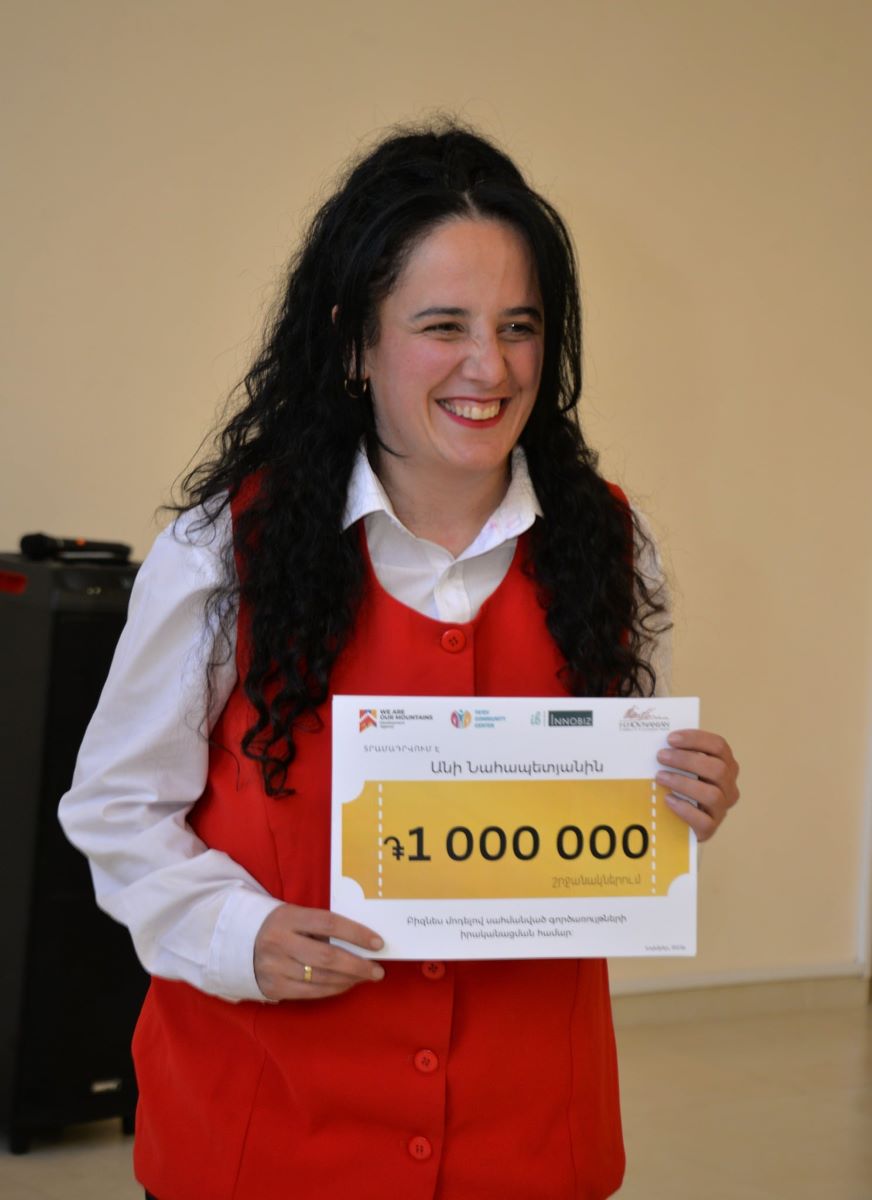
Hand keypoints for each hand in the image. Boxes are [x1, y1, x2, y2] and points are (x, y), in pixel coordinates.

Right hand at [253, 903, 384, 1000]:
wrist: (240, 943)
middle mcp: (280, 943)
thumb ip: (321, 927)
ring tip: (365, 977)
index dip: (356, 933)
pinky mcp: (274, 988)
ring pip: (321, 978)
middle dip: (357, 965)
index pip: (329, 924)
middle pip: (327, 957)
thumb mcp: (296, 916)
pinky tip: (346, 984)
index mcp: (288, 918)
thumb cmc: (281, 926)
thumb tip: (360, 942)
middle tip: (377, 970)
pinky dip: (333, 989)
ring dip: (348, 980)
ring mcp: (275, 968)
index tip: (378, 943)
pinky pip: (310, 992)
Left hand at [655, 729, 738, 841]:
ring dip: (683, 783)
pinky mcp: (710, 829)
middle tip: (661, 756)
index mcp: (726, 765)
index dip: (696, 739)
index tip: (670, 738)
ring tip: (660, 777)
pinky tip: (668, 800)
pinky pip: (703, 821)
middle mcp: (728, 787)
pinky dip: (684, 808)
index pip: (719, 746)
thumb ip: (677, 752)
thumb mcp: (683, 767)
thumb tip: (655, 739)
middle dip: (687, 760)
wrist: (678, 822)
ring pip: (712, 795)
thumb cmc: (680, 786)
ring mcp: (721, 809)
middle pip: (717, 769)